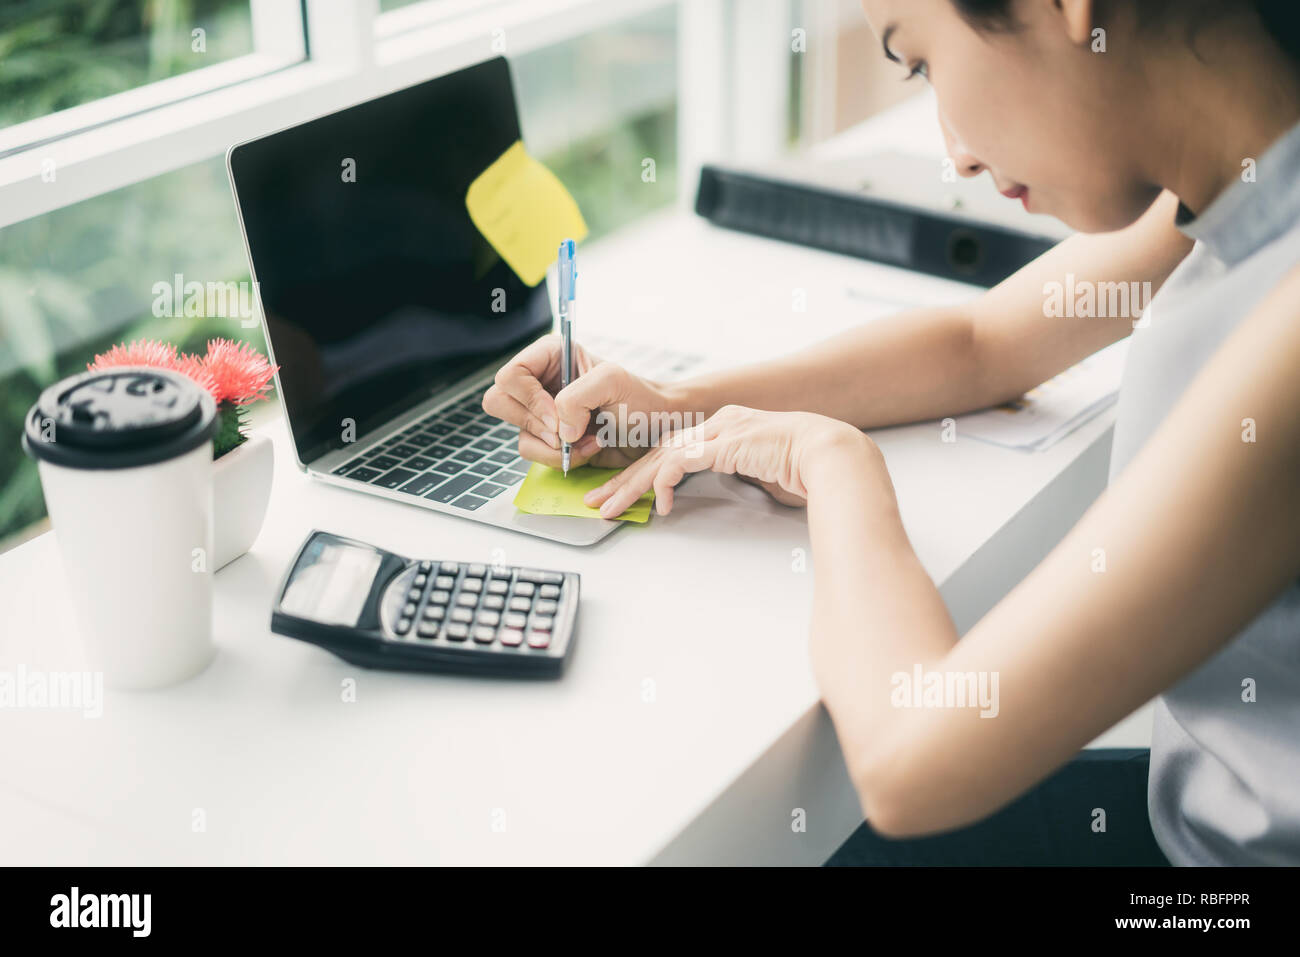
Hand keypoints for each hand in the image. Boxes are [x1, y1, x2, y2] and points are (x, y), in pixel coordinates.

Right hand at [482, 334, 680, 468]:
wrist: (656, 430)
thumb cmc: (640, 398)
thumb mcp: (611, 382)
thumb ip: (576, 397)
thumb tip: (558, 430)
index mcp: (550, 356)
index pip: (510, 374)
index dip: (528, 398)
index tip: (556, 416)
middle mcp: (540, 382)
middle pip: (499, 402)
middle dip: (533, 424)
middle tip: (564, 432)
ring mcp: (542, 413)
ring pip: (518, 433)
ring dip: (553, 446)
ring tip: (588, 440)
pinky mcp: (550, 439)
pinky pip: (534, 454)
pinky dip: (560, 459)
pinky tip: (589, 448)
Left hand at [583, 405, 874, 517]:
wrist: (835, 457)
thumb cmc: (812, 470)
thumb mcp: (767, 472)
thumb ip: (744, 474)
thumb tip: (735, 488)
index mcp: (729, 427)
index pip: (676, 448)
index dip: (648, 472)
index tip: (627, 493)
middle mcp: (720, 423)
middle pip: (659, 450)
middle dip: (626, 478)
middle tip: (598, 499)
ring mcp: (721, 430)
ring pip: (660, 456)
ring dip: (632, 484)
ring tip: (610, 507)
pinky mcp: (724, 443)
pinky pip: (679, 463)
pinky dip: (663, 484)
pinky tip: (657, 506)